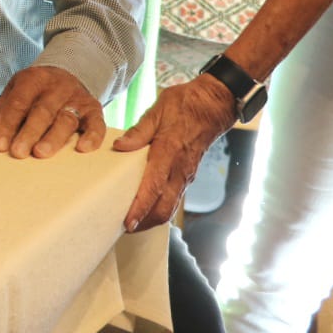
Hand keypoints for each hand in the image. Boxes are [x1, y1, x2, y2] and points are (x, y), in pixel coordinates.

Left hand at [0, 65, 104, 158]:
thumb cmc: (36, 90)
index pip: (19, 102)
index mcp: (34, 79)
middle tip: (18, 152)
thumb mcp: (16, 89)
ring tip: (41, 153)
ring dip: (53, 138)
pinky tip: (82, 148)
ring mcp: (77, 99)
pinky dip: (92, 137)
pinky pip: (96, 124)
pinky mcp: (94, 110)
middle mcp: (57, 88)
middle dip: (29, 133)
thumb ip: (4, 109)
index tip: (0, 145)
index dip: (8, 124)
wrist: (69, 73)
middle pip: (42, 112)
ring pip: (66, 120)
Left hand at [111, 74, 236, 230]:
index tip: (128, 222)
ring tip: (133, 222)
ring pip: (170, 207)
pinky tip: (148, 208)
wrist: (213, 105)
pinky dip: (161, 209)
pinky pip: (175, 199)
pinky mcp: (187, 175)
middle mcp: (179, 169)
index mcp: (168, 152)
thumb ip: (138, 131)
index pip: (154, 187)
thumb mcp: (158, 111)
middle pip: (164, 208)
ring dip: (152, 219)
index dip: (140, 207)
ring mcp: (185, 174)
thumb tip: (119, 147)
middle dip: (145, 222)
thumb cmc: (185, 105)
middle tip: (123, 227)